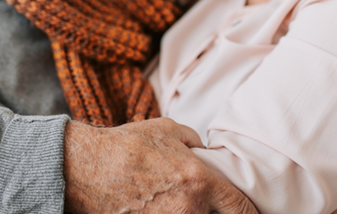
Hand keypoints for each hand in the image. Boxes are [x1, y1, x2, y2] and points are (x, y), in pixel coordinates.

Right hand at [63, 118, 257, 213]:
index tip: (250, 213)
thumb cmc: (127, 146)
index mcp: (199, 182)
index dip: (250, 213)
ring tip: (183, 204)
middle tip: (214, 206)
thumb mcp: (168, 130)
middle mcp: (188, 210)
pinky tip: (164, 209)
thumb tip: (205, 153)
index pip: (241, 209)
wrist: (86, 168)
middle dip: (219, 213)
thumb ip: (195, 143)